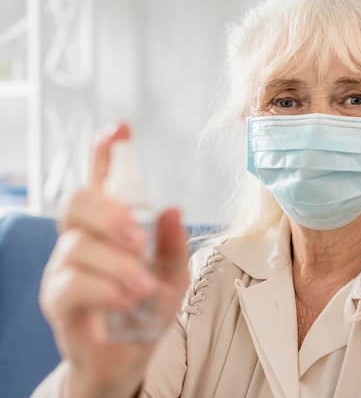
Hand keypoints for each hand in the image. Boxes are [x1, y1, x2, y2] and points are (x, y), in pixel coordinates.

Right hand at [39, 123, 189, 397]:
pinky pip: (70, 284)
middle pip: (77, 202)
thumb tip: (175, 210)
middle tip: (139, 239)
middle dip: (110, 214)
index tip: (120, 129)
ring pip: (76, 246)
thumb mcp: (173, 277)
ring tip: (144, 288)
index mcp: (110, 228)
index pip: (101, 181)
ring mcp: (64, 269)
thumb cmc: (145, 312)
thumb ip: (174, 246)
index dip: (106, 153)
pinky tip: (126, 299)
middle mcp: (81, 241)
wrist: (125, 360)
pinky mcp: (57, 301)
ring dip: (117, 265)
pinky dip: (103, 288)